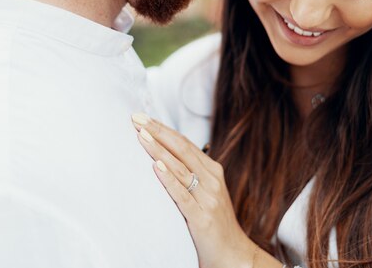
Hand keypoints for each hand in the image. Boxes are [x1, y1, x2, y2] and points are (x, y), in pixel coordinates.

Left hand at [131, 113, 257, 267]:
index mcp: (213, 171)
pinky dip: (169, 179)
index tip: (144, 118)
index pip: (184, 143)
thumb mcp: (206, 193)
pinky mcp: (201, 217)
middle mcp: (212, 180)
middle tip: (137, 118)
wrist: (234, 254)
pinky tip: (156, 167)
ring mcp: (208, 198)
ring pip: (180, 167)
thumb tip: (165, 156)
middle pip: (181, 149)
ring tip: (141, 135)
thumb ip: (191, 174)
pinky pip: (182, 194)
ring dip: (158, 149)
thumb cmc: (215, 223)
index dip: (163, 129)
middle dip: (157, 132)